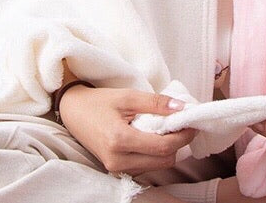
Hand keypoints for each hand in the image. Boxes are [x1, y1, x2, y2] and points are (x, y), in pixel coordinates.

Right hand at [57, 85, 197, 176]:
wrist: (73, 111)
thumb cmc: (99, 101)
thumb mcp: (128, 96)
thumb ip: (156, 103)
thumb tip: (182, 108)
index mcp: (120, 140)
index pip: (162, 147)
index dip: (182, 136)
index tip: (192, 122)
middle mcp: (118, 160)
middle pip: (162, 161)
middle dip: (177, 143)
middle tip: (181, 124)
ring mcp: (116, 168)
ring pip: (155, 166)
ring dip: (167, 150)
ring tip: (167, 129)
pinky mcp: (116, 169)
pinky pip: (145, 166)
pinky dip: (154, 154)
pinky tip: (153, 137)